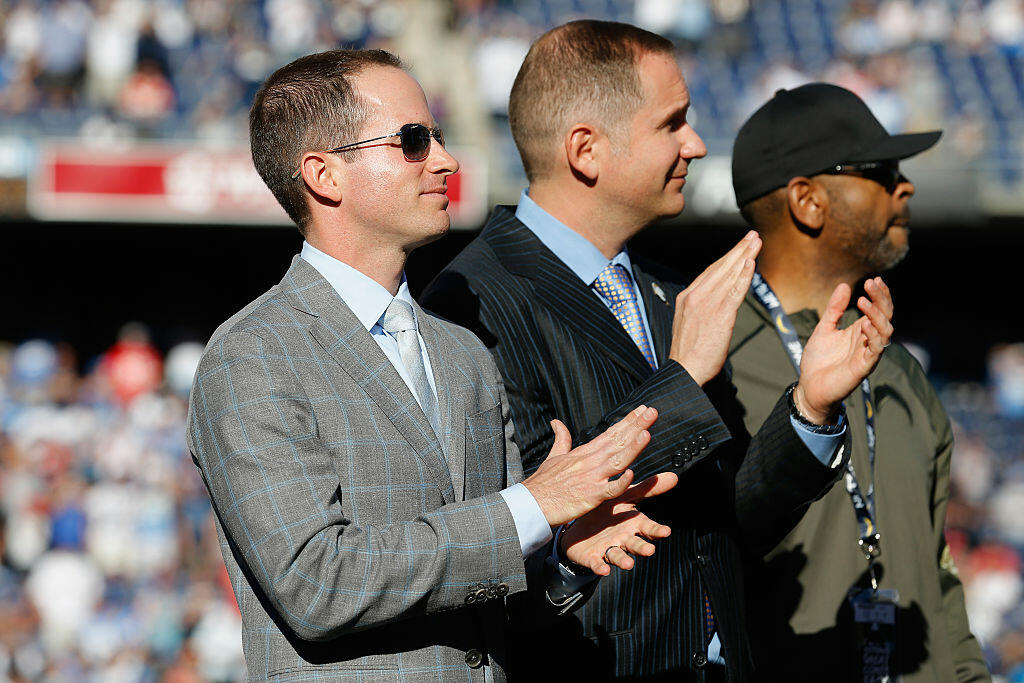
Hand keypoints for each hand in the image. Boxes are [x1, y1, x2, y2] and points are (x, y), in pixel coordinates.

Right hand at [523, 405, 657, 526]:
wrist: (530, 503)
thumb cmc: (543, 482)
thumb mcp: (553, 456)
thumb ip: (561, 439)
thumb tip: (556, 422)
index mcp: (584, 452)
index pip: (611, 433)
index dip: (628, 421)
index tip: (643, 409)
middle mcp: (590, 461)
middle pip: (618, 442)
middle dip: (636, 427)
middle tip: (652, 412)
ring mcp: (591, 478)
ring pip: (617, 461)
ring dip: (633, 448)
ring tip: (647, 433)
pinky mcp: (590, 496)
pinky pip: (609, 489)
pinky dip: (619, 482)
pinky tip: (631, 473)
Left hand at [560, 472, 676, 574]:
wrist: (581, 524)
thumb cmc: (610, 511)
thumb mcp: (627, 496)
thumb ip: (648, 489)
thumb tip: (674, 476)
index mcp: (633, 524)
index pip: (648, 528)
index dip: (657, 530)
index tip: (666, 532)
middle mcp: (624, 539)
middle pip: (635, 545)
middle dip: (643, 548)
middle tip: (650, 550)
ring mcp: (609, 548)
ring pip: (618, 555)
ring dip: (624, 560)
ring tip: (629, 564)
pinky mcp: (593, 557)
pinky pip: (597, 563)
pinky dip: (600, 567)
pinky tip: (604, 569)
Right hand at [669, 231, 761, 384]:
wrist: (684, 369)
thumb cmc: (688, 353)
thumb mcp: (689, 323)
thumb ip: (700, 309)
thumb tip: (714, 303)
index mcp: (687, 297)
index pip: (710, 272)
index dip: (727, 258)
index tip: (739, 248)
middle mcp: (696, 296)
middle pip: (721, 267)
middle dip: (738, 250)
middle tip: (752, 237)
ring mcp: (708, 304)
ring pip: (729, 274)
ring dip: (744, 256)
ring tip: (756, 243)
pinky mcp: (721, 314)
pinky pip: (735, 290)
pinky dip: (744, 275)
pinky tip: (751, 263)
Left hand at [796, 277, 893, 423]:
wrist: (809, 387)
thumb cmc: (818, 361)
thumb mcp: (824, 329)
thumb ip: (834, 309)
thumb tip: (844, 285)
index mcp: (861, 331)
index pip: (879, 310)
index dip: (880, 295)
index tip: (874, 279)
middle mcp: (868, 341)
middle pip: (885, 316)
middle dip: (881, 299)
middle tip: (871, 284)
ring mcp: (868, 354)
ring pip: (886, 331)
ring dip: (877, 315)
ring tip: (863, 301)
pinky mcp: (864, 367)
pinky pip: (876, 349)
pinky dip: (873, 335)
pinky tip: (864, 323)